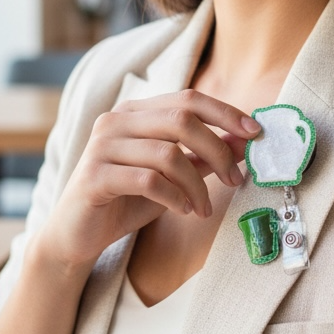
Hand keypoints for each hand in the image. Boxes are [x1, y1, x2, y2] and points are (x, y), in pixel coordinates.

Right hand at [36, 90, 261, 268]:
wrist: (77, 234)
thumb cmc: (126, 201)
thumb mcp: (173, 177)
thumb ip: (203, 156)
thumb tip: (245, 140)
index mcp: (135, 112)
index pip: (188, 98)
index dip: (225, 113)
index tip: (256, 133)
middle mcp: (116, 120)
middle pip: (181, 119)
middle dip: (217, 149)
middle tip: (235, 179)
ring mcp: (101, 146)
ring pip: (167, 153)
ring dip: (196, 184)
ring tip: (203, 207)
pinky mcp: (94, 176)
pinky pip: (147, 180)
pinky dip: (174, 196)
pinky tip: (182, 210)